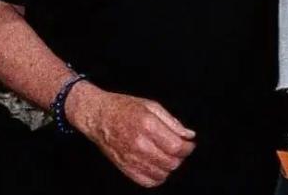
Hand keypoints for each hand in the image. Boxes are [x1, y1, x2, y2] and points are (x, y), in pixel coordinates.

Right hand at [69, 85, 195, 187]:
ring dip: (170, 167)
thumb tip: (189, 134)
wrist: (97, 116)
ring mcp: (131, 158)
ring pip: (161, 174)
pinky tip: (158, 166)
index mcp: (148, 125)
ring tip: (168, 156)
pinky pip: (147, 182)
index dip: (188, 148)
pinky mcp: (125, 168)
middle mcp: (140, 144)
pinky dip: (157, 177)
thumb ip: (172, 121)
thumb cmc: (123, 107)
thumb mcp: (150, 105)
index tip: (190, 144)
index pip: (176, 146)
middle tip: (180, 149)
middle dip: (180, 157)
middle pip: (171, 162)